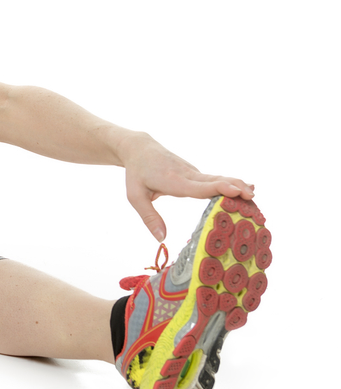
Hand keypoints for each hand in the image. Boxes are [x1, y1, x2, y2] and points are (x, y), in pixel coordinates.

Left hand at [119, 133, 255, 241]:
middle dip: (234, 187)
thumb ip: (149, 217)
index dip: (217, 189)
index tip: (234, 190)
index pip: (198, 186)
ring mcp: (193, 172)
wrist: (139, 148)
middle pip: (214, 181)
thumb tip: (162, 239)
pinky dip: (231, 184)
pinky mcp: (196, 173)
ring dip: (236, 185)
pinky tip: (245, 189)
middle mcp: (187, 175)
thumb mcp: (135, 196)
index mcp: (173, 181)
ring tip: (254, 194)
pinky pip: (215, 180)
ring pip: (217, 179)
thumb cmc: (136, 174)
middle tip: (252, 195)